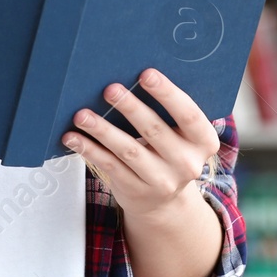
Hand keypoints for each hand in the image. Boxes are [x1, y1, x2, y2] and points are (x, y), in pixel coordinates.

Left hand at [61, 68, 219, 221]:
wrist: (164, 201)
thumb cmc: (168, 151)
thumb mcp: (180, 135)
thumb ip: (167, 112)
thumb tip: (130, 76)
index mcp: (203, 141)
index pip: (189, 114)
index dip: (167, 94)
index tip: (146, 74)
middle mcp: (187, 164)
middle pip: (154, 131)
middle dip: (130, 107)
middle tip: (110, 89)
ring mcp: (162, 181)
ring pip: (128, 151)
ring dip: (103, 130)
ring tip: (82, 115)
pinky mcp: (136, 191)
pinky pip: (110, 166)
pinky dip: (89, 149)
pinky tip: (73, 137)